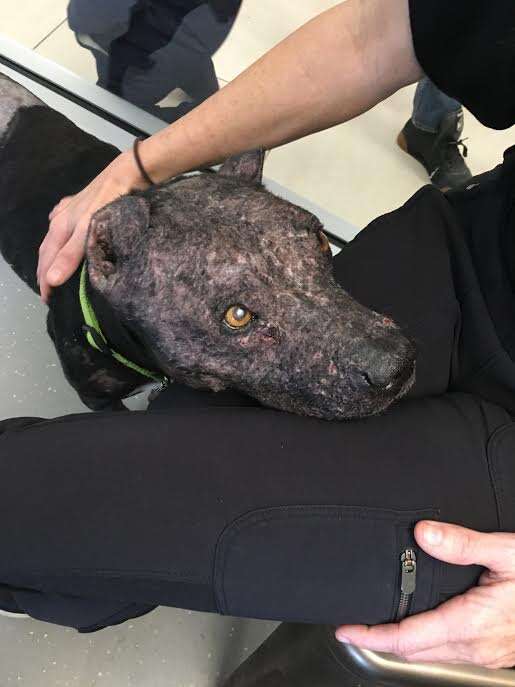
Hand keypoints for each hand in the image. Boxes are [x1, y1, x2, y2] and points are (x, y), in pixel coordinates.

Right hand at [38, 151, 146, 302]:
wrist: (128, 173)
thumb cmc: (108, 201)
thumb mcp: (87, 229)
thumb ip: (71, 254)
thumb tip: (51, 280)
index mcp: (59, 227)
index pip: (47, 261)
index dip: (46, 283)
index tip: (50, 302)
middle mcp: (60, 220)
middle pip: (48, 251)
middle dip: (47, 273)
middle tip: (53, 294)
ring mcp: (70, 211)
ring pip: (56, 240)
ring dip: (54, 258)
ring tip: (58, 274)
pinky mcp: (82, 206)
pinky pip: (66, 226)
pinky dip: (63, 238)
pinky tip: (67, 240)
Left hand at [336, 521, 514, 668]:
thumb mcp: (507, 552)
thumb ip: (462, 544)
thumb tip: (422, 533)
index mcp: (471, 624)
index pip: (408, 639)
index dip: (372, 635)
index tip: (345, 628)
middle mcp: (475, 646)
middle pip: (414, 652)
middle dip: (380, 641)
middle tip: (353, 624)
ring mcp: (486, 653)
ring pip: (432, 655)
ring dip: (401, 643)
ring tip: (378, 624)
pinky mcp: (493, 651)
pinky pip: (450, 653)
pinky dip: (425, 643)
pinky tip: (420, 627)